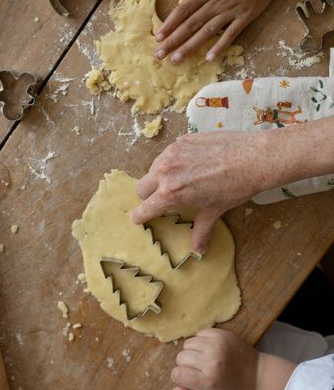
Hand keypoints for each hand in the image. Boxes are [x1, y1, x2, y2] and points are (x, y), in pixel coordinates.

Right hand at [132, 131, 275, 252]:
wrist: (252, 158)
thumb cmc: (234, 187)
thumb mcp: (215, 211)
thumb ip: (201, 231)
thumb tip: (198, 250)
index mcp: (170, 194)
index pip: (145, 207)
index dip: (140, 215)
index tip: (137, 217)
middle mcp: (165, 171)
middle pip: (141, 186)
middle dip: (148, 195)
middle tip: (162, 198)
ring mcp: (172, 152)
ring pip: (154, 167)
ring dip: (160, 176)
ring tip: (179, 180)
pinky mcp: (182, 140)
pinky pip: (169, 153)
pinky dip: (174, 160)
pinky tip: (192, 163)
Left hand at [154, 0, 285, 62]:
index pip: (183, 10)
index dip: (169, 24)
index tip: (158, 37)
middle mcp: (215, 3)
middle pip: (190, 25)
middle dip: (173, 41)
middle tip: (159, 55)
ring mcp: (230, 12)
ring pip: (206, 33)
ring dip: (190, 47)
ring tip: (177, 59)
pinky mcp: (244, 17)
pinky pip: (230, 35)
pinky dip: (220, 47)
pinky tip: (209, 58)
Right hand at [172, 329, 295, 389]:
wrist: (257, 373)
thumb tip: (174, 389)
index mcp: (208, 381)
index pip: (177, 373)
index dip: (180, 376)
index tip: (189, 378)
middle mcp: (210, 361)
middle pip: (181, 357)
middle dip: (186, 364)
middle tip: (199, 368)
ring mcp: (215, 344)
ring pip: (188, 344)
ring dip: (193, 351)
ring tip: (204, 357)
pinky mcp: (220, 333)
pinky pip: (199, 333)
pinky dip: (201, 341)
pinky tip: (210, 348)